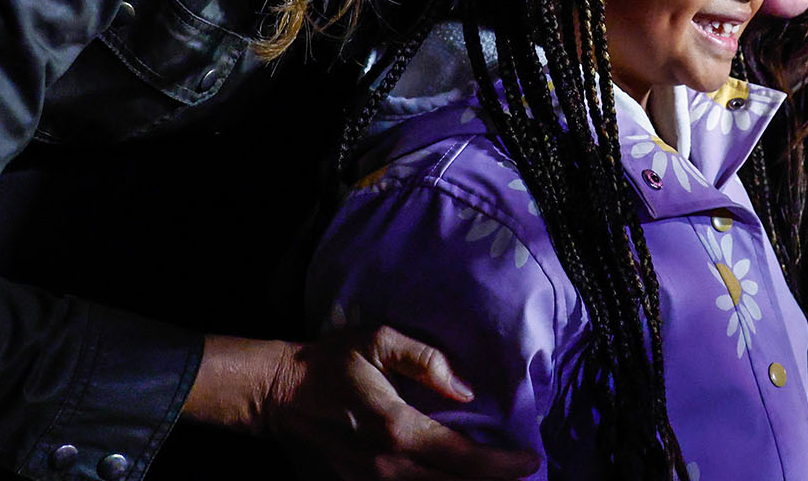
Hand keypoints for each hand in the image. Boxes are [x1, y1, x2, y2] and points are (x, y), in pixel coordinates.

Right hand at [185, 328, 539, 479]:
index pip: (462, 458)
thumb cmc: (330, 361)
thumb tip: (466, 391)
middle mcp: (386, 468)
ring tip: (494, 478)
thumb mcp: (377, 340)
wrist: (276, 394)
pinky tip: (451, 479)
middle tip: (522, 474)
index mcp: (395, 429)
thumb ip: (426, 360)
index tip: (531, 460)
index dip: (502, 466)